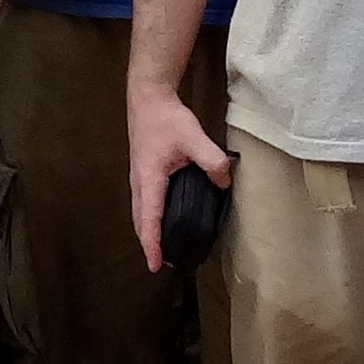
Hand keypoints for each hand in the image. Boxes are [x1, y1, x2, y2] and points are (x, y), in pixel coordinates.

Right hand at [126, 83, 234, 273]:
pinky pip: (142, 203)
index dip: (153, 244)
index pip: (150, 219)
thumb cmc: (166, 118)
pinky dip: (147, 218)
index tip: (155, 264)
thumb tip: (225, 180)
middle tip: (159, 263)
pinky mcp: (142, 173)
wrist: (148, 98)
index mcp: (150, 179)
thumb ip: (212, 160)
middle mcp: (139, 182)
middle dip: (148, 243)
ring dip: (146, 231)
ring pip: (139, 212)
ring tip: (158, 248)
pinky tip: (159, 219)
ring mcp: (138, 178)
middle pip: (140, 221)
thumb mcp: (193, 137)